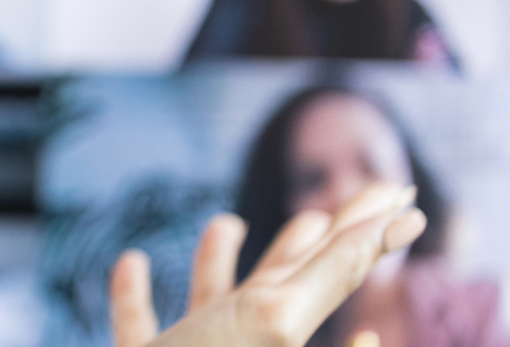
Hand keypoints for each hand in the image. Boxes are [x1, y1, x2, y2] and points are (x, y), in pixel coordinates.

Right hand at [109, 182, 426, 346]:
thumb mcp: (272, 321)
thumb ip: (328, 276)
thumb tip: (398, 256)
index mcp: (276, 322)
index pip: (334, 266)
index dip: (368, 232)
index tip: (400, 199)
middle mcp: (240, 336)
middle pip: (282, 279)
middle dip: (306, 240)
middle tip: (326, 207)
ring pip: (209, 301)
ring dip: (217, 260)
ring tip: (228, 224)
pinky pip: (138, 325)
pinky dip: (132, 292)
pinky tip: (132, 262)